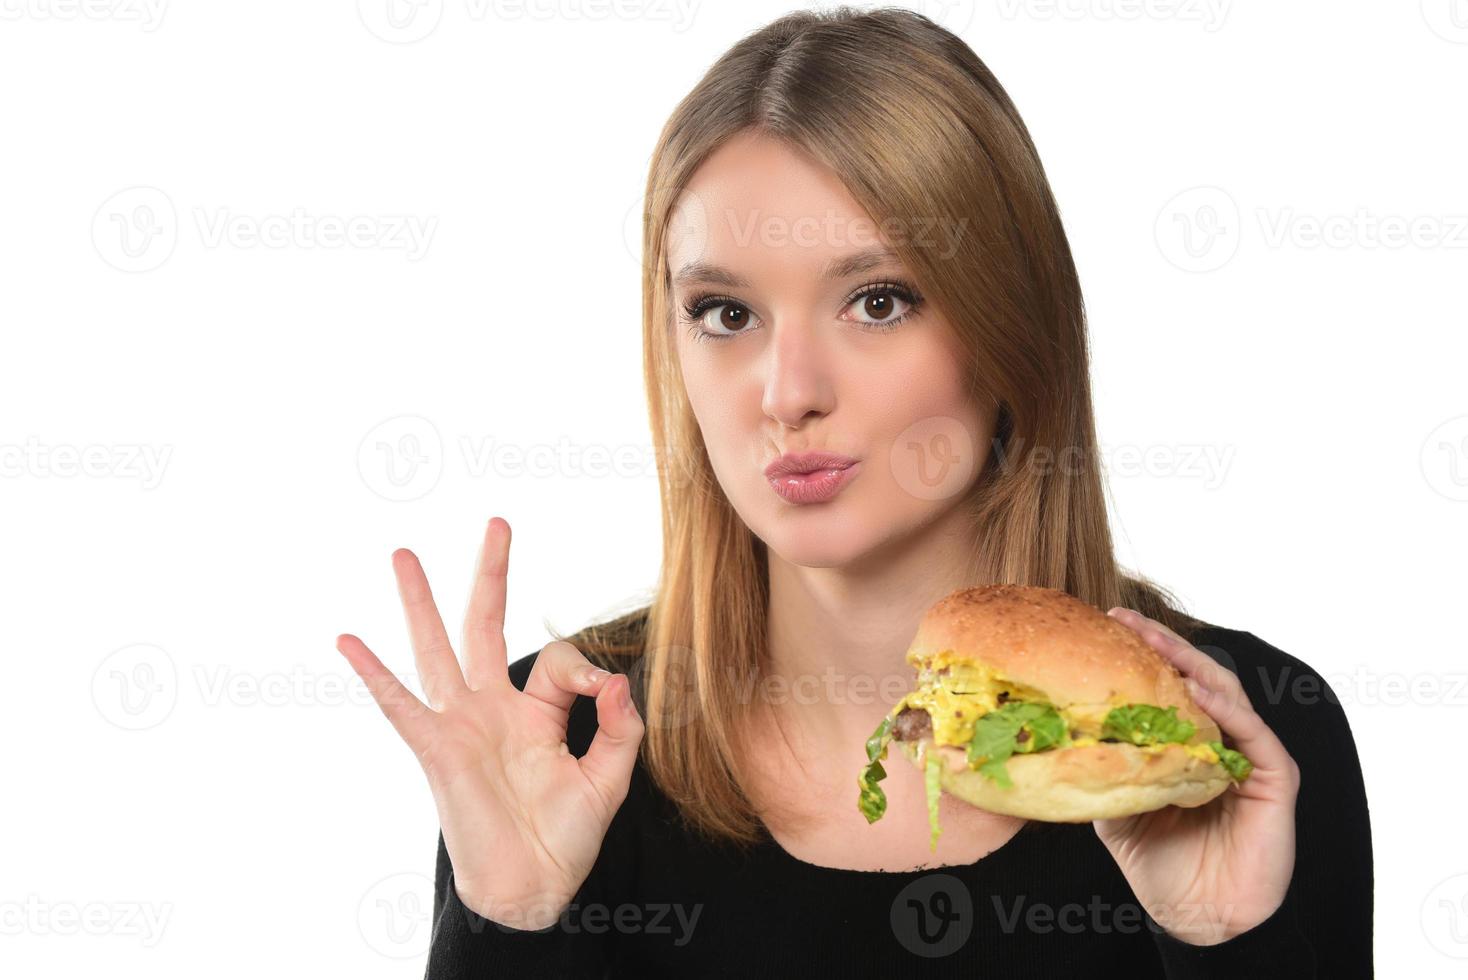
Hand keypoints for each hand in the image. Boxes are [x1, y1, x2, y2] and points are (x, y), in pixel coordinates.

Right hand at [336, 517, 644, 929]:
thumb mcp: (609, 777)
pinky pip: (400, 706)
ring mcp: (460, 724)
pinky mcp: (437, 750)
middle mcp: (492, 707)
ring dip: (420, 602)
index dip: (585, 668)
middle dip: (490, 574)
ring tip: (403, 554)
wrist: (533, 886)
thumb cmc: (566, 836)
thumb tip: (612, 679)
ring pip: (437, 649)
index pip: (557, 659)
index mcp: (534, 711)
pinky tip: (348, 641)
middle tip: (497, 522)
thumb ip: (619, 726)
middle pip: (486, 624)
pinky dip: (375, 674)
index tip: (600, 694)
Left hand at [1092, 607, 1298, 944]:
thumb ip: (1103, 766)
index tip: (1105, 623)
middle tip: (1125, 619)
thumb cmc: (1160, 862)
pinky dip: (1225, 710)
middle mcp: (1224, 739)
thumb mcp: (1117, 805)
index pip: (1169, 684)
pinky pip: (1252, 734)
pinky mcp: (1274, 779)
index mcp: (1190, 740)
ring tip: (1156, 643)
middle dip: (1163, 644)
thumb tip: (1055, 733)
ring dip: (1191, 664)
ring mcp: (1251, 755)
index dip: (1143, 653)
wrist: (1198, 917)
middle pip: (1197, 676)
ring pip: (1225, 694)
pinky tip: (1196, 692)